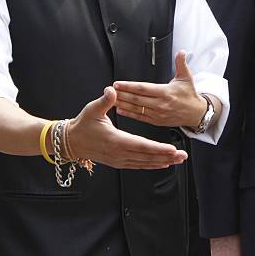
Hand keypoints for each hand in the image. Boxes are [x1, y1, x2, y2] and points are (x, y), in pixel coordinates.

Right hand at [68, 86, 187, 169]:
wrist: (71, 141)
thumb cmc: (83, 124)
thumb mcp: (92, 109)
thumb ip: (105, 100)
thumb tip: (112, 90)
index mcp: (115, 140)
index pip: (141, 145)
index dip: (158, 148)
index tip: (172, 149)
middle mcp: (119, 153)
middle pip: (147, 157)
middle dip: (166, 156)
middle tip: (182, 155)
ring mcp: (119, 159)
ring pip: (144, 163)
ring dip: (162, 161)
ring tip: (177, 159)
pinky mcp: (118, 162)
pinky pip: (138, 165)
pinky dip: (151, 165)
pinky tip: (162, 164)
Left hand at [114, 50, 207, 128]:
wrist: (195, 113)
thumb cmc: (189, 95)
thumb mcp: (187, 77)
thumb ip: (181, 64)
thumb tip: (181, 52)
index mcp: (166, 92)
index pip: (143, 88)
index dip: (129, 86)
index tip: (118, 84)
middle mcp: (160, 104)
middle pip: (137, 99)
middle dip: (122, 94)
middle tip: (109, 91)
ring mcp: (158, 114)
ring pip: (136, 108)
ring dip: (123, 104)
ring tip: (111, 100)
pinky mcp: (156, 121)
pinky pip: (140, 117)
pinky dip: (129, 114)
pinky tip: (120, 110)